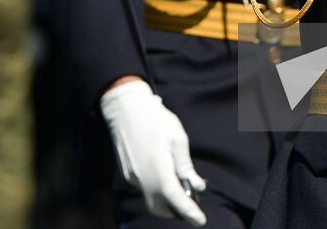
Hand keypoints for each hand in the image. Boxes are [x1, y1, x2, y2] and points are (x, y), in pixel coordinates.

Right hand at [99, 79, 207, 225]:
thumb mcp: (177, 138)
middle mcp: (142, 177)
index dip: (188, 212)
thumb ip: (186, 166)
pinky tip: (163, 171)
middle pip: (159, 206)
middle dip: (175, 210)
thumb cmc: (155, 120)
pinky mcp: (127, 173)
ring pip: (151, 197)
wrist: (125, 109)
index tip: (200, 220)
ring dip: (165, 198)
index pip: (174, 198)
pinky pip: (144, 187)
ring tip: (179, 184)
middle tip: (191, 203)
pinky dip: (156, 187)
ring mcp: (132, 176)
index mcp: (158, 167)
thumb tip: (196, 186)